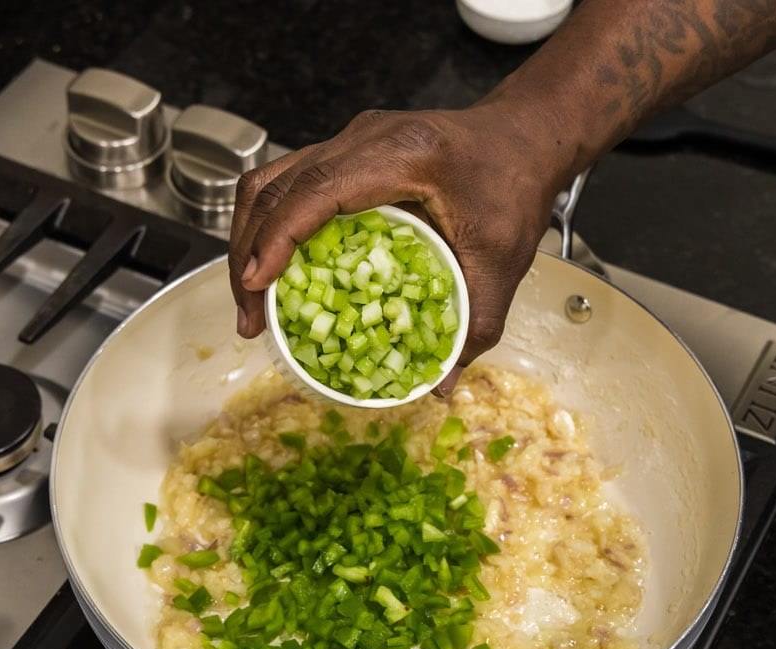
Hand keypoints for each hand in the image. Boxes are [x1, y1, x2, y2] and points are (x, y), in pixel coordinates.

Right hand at [228, 104, 566, 395]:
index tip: (255, 286)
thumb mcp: (503, 261)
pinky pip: (288, 182)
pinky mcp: (345, 152)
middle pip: (275, 185)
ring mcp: (349, 140)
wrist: (527, 137)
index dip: (276, 239)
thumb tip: (440, 383)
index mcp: (402, 155)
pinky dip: (270, 225)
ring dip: (249, 238)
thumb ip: (475, 323)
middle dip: (248, 253)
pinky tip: (272, 269)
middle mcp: (364, 138)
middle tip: (250, 319)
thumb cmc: (516, 184)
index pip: (316, 192)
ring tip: (251, 301)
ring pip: (270, 180)